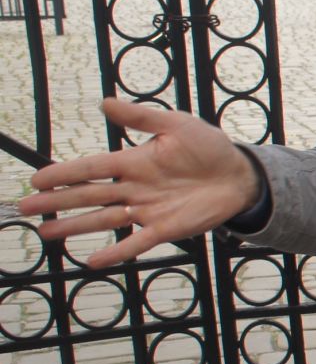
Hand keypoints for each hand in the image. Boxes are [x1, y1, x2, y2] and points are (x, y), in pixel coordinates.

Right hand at [17, 98, 259, 268]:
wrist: (240, 175)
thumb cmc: (209, 147)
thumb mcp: (177, 125)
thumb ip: (141, 117)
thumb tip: (104, 102)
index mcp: (134, 161)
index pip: (91, 168)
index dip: (64, 173)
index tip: (37, 180)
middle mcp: (134, 187)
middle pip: (89, 195)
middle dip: (58, 201)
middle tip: (26, 208)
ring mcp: (148, 209)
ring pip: (105, 220)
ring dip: (76, 226)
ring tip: (46, 233)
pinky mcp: (166, 228)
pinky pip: (137, 242)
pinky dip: (116, 252)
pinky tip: (92, 260)